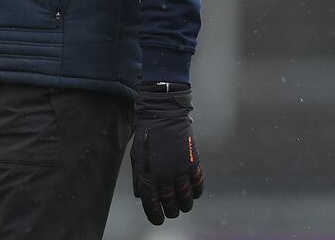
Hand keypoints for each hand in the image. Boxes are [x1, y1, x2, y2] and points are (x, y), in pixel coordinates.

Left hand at [130, 84, 203, 224]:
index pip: (152, 206)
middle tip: (171, 209)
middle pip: (170, 205)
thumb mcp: (137, 158)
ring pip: (185, 199)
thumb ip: (139, 179)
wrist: (162, 115)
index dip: (156, 216)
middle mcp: (163, 178)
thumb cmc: (147, 136)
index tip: (159, 219)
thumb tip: (143, 196)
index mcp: (147, 177)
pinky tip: (193, 192)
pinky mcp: (192, 163)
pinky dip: (196, 191)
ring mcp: (179, 171)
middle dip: (171, 210)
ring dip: (184, 204)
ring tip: (183, 205)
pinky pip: (197, 185)